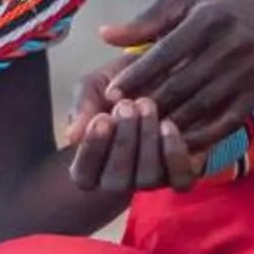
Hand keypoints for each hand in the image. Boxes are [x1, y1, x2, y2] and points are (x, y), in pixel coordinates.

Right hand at [65, 97, 201, 193]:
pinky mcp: (181, 172)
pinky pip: (180, 179)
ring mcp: (151, 179)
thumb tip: (72, 138)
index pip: (85, 176)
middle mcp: (120, 180)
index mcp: (92, 166)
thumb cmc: (118, 85)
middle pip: (117, 180)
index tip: (101, 118)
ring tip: (147, 105)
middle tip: (127, 105)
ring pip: (148, 178)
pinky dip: (174, 154)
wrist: (159, 73)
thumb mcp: (94, 88)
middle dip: (123, 142)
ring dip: (147, 141)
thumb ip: (82, 108)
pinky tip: (168, 124)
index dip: (93, 150)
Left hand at [75, 0, 253, 147]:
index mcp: (207, 20)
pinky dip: (198, 137)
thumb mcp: (186, 4)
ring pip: (199, 108)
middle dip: (147, 105)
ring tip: (140, 134)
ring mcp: (244, 76)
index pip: (165, 53)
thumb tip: (105, 35)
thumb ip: (145, 21)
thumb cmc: (223, 14)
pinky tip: (175, 143)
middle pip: (180, 85)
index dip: (136, 76)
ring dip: (168, 124)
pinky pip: (223, 124)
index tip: (111, 93)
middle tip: (119, 120)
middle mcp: (228, 48)